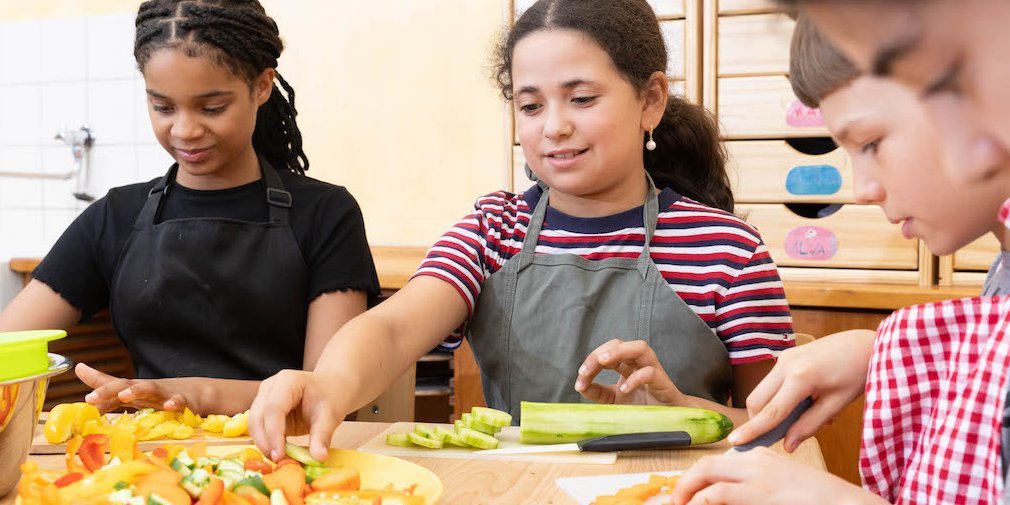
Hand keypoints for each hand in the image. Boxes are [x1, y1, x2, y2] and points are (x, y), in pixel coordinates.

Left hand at [75, 363, 186, 413]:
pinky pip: (179, 402)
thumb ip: (106, 387)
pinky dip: (174, 403)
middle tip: (90, 398)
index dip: (96, 385)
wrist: (196, 393)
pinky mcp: (183, 401)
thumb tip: (79, 375)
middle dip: (107, 390)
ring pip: (149, 388)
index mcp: (133, 389)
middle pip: (125, 384)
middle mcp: (146, 388)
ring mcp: (164, 393)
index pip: (112, 385)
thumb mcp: (131, 393)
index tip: (81, 381)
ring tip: (124, 395)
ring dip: (136, 390)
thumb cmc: (159, 394)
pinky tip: (169, 407)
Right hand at [249, 369, 350, 462]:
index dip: (274, 433)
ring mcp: (263, 397)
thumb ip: (322, 436)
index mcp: (288, 381)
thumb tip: (319, 457)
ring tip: (279, 460)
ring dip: (263, 444)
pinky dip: (265, 442)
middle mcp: (270, 387)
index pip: (274, 408)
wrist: (331, 388)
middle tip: (278, 462)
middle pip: (258, 416)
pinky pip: (258, 428)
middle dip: (265, 441)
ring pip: (253, 423)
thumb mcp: (330, 415)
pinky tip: (277, 454)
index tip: (279, 456)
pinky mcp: (263, 409)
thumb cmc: (331, 397)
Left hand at [574, 339, 684, 404]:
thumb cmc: (643, 408)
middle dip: (599, 353)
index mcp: (626, 365)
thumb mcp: (614, 401)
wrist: (670, 421)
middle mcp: (639, 363)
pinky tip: (624, 389)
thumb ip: (598, 393)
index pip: (606, 352)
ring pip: (640, 348)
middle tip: (585, 371)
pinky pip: (651, 372)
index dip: (591, 361)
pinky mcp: (664, 383)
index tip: (580, 377)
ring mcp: (653, 370)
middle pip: (619, 343)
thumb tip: (580, 385)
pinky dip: (636, 378)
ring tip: (602, 362)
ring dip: (619, 351)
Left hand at [671, 447, 884, 504]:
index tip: (683, 493)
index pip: (717, 463)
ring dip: (687, 494)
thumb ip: (752, 488)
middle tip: (673, 501)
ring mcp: (757, 476)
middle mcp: (755, 461)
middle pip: (705, 464)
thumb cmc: (815, 500)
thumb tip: (719, 497)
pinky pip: (718, 495)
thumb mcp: (778, 487)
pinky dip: (702, 502)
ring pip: (706, 476)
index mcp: (759, 457)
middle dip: (683, 483)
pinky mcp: (760, 494)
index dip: (694, 478)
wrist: (844, 503)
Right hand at [727, 330, 874, 451]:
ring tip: (800, 416)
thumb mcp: (837, 405)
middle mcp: (785, 364)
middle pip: (756, 400)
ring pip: (762, 391)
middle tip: (776, 436)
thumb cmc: (858, 373)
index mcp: (800, 377)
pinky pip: (772, 382)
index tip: (735, 442)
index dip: (753, 429)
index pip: (770, 411)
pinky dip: (779, 397)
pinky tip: (803, 401)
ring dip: (770, 409)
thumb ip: (809, 425)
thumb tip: (787, 445)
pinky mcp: (786, 355)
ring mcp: (783, 357)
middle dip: (759, 420)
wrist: (866, 344)